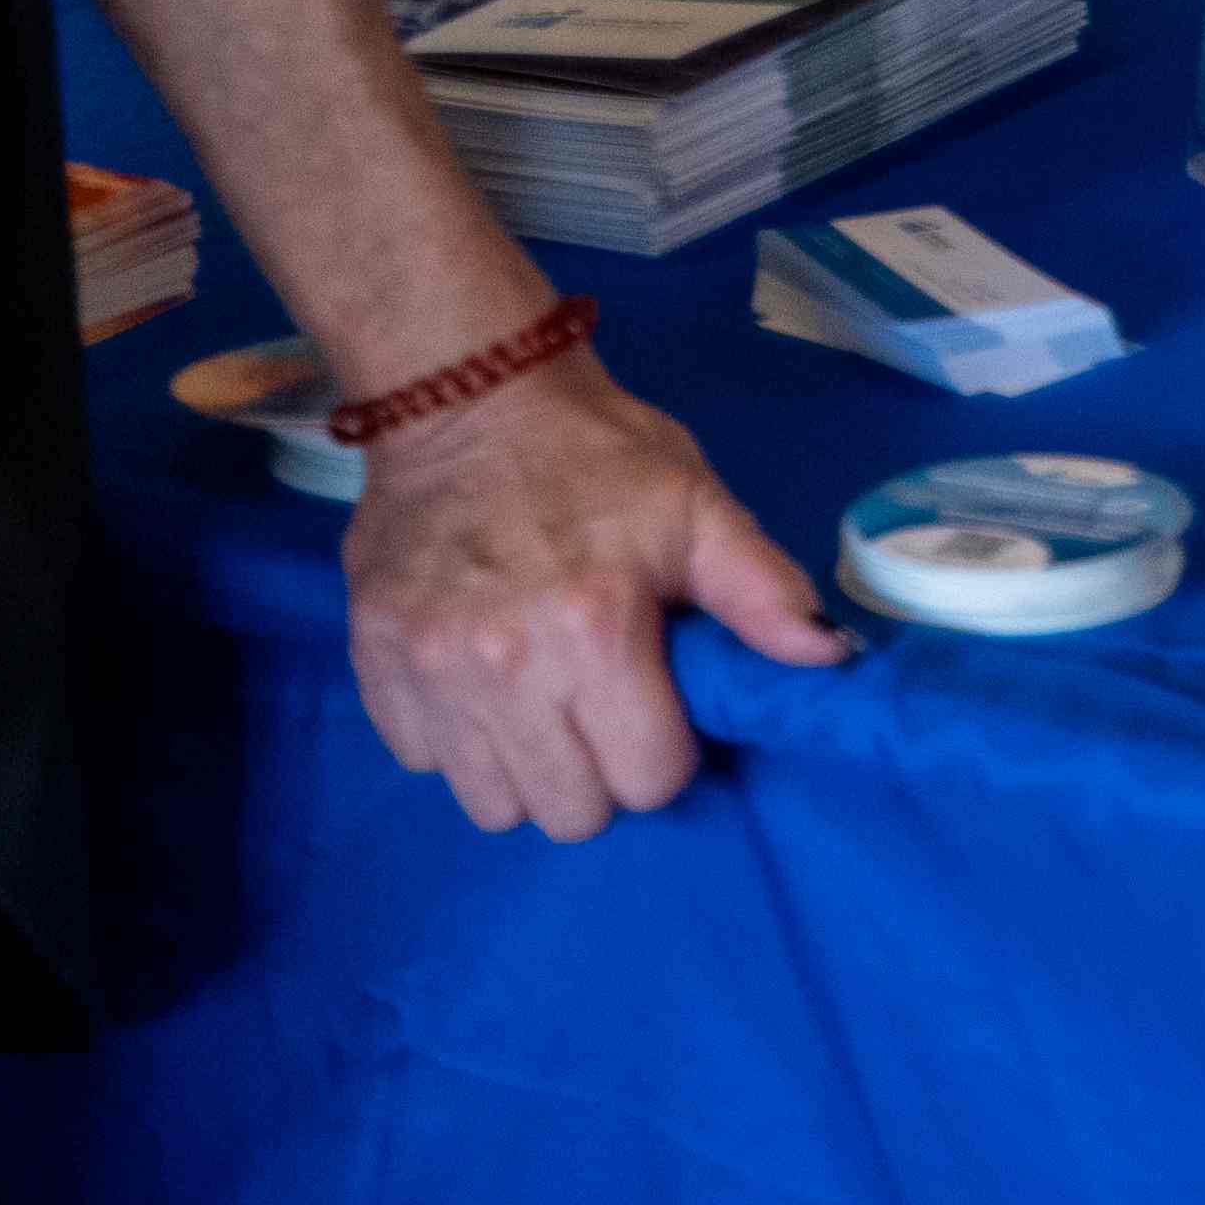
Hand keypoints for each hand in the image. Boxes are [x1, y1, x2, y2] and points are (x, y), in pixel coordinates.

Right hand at [343, 350, 844, 837]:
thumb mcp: (694, 504)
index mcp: (594, 629)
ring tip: (535, 692)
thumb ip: (762, 590)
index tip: (655, 694)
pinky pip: (424, 761)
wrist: (463, 392)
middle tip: (596, 697)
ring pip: (494, 804)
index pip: (649, 780)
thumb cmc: (593, 451)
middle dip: (598, 768)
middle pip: (571, 812)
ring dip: (526, 763)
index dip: (665, 744)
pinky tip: (477, 674)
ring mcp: (429, 670)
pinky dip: (456, 735)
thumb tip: (831, 659)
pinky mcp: (373, 662)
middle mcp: (503, 666)